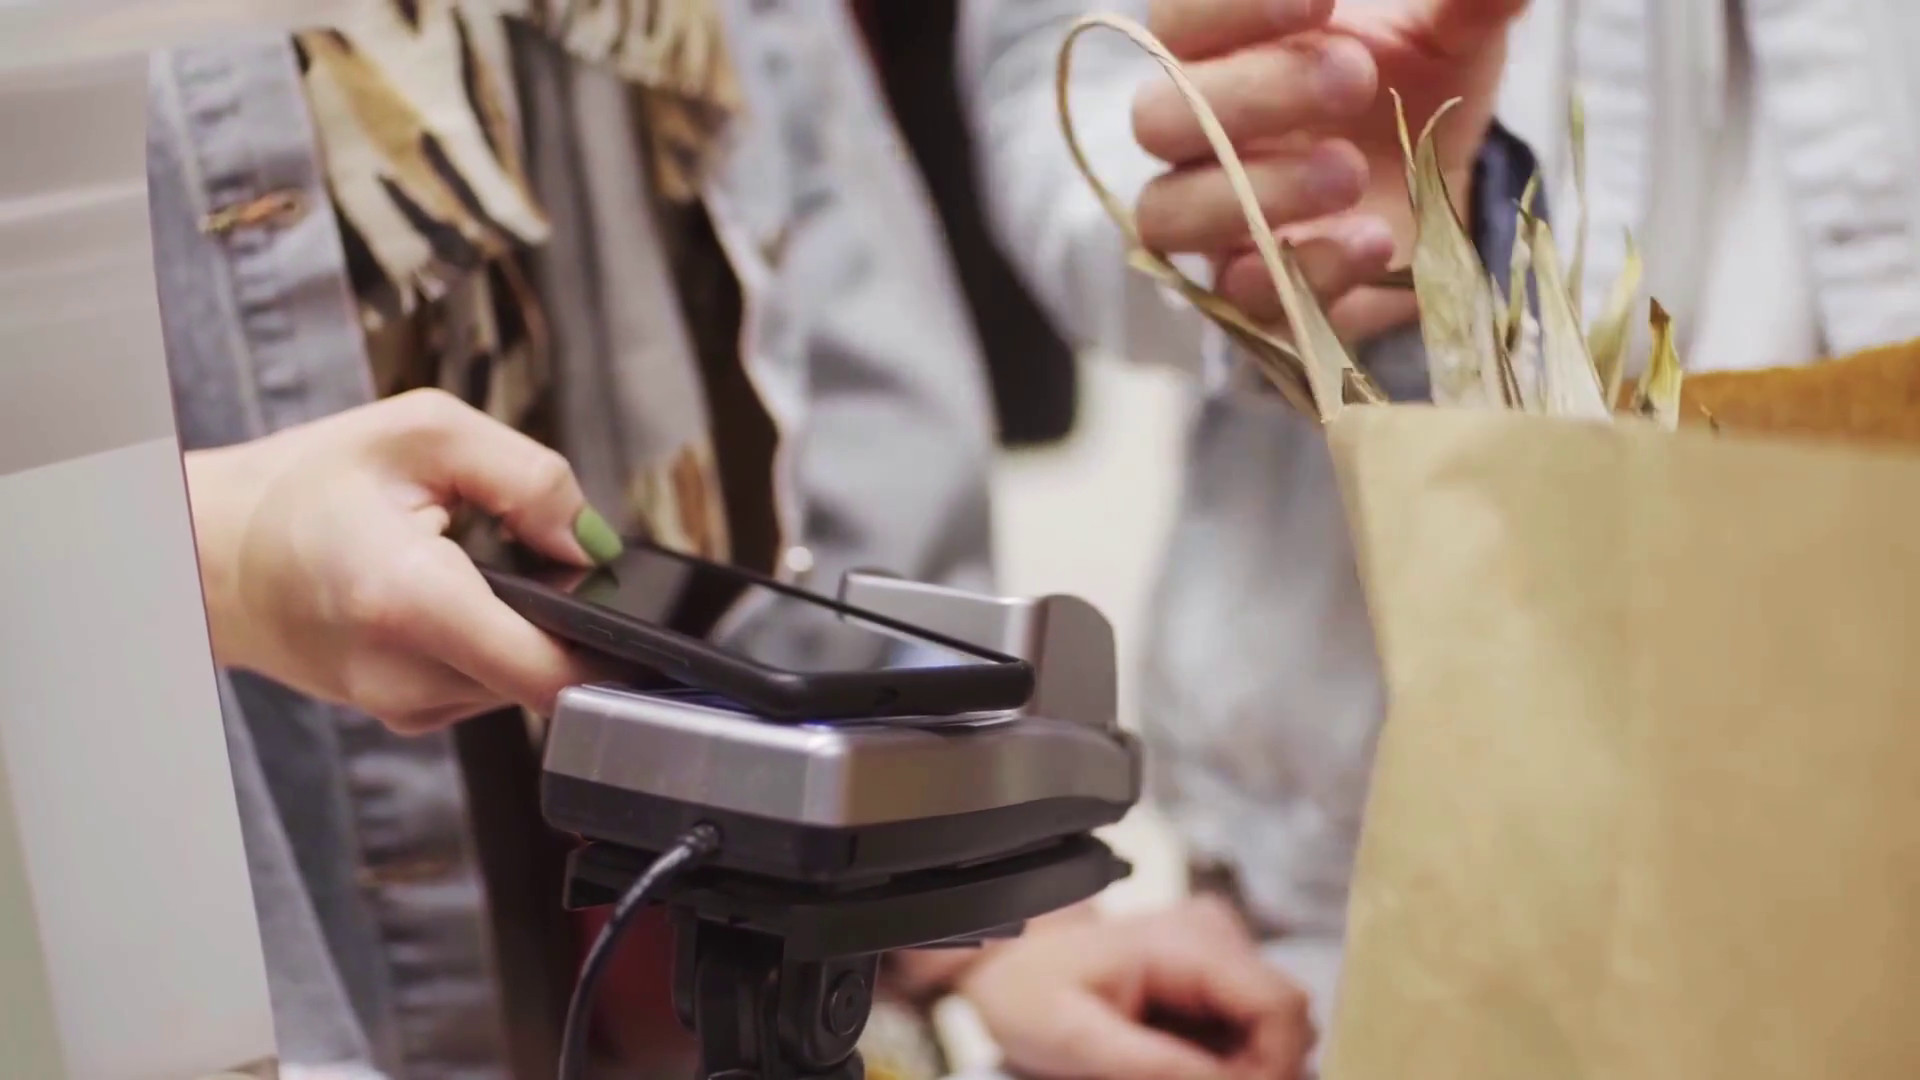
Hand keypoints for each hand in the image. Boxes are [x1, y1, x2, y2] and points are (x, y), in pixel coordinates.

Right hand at [186, 389, 622, 732]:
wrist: (208, 553)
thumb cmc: (301, 487)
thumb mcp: (423, 434)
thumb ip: (530, 478)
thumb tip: (595, 540)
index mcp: (413, 600)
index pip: (555, 673)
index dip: (611, 644)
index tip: (624, 604)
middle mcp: (407, 674)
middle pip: (548, 676)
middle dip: (566, 620)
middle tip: (536, 556)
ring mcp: (402, 706)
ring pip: (519, 683)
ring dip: (525, 631)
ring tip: (477, 569)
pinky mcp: (401, 715)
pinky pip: (482, 686)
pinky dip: (488, 645)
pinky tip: (455, 598)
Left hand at [959, 897, 1312, 1079]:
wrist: (1003, 960)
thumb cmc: (1027, 995)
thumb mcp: (1076, 1040)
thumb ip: (1154, 1066)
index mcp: (1187, 943)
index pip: (1281, 1005)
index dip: (1274, 1067)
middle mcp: (1216, 933)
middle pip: (1287, 1018)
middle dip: (1259, 1071)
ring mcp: (1218, 945)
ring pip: (1274, 1026)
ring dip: (1244, 1067)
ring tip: (1176, 1075)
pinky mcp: (1212, 965)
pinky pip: (1249, 1024)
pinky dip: (1230, 1058)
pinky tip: (1182, 1066)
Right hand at [1130, 0, 1527, 338]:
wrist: (1441, 177)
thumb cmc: (1413, 78)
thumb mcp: (1448, 27)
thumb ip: (1462, 0)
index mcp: (1220, 48)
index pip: (1180, 20)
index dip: (1230, 7)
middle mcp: (1196, 136)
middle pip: (1158, 119)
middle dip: (1251, 96)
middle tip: (1354, 76)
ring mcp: (1215, 221)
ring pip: (1168, 215)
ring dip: (1252, 193)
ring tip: (1349, 170)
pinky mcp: (1255, 294)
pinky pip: (1240, 299)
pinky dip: (1304, 271)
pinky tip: (1372, 238)